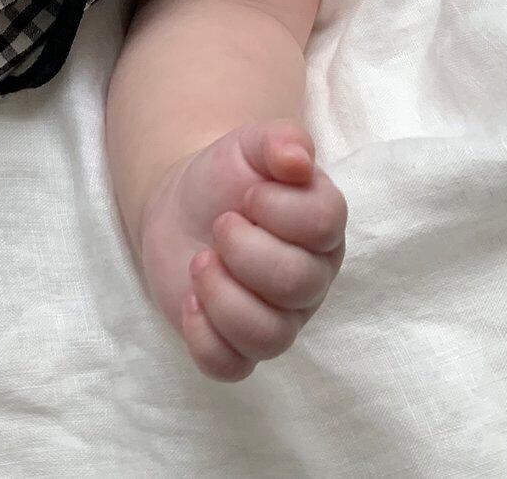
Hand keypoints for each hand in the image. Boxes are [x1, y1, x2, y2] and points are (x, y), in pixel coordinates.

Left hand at [137, 120, 346, 382]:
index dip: (276, 207)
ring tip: (200, 261)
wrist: (183, 205)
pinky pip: (232, 368)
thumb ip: (279, 139)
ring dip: (221, 295)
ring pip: (270, 336)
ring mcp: (279, 318)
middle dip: (242, 248)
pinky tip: (190, 299)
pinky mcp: (239, 347)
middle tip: (219, 224)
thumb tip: (298, 159)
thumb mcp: (249, 143)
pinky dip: (203, 336)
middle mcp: (311, 278)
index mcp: (323, 225)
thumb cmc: (227, 175)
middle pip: (295, 283)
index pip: (323, 225)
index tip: (247, 193)